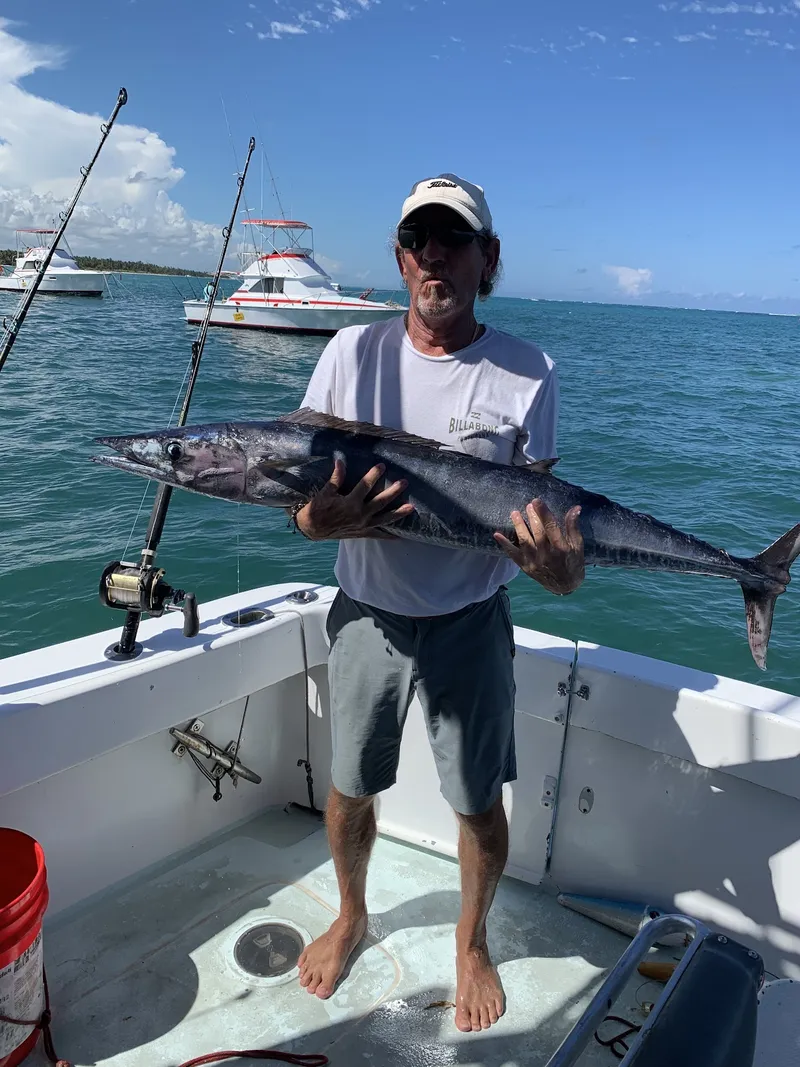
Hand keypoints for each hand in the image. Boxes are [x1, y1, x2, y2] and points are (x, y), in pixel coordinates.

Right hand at [294, 458, 414, 540]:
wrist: (312, 528)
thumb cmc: (318, 508)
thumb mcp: (326, 492)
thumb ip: (336, 478)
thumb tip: (340, 461)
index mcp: (350, 503)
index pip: (365, 486)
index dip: (374, 475)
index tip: (382, 466)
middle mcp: (359, 515)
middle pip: (380, 502)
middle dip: (393, 492)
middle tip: (404, 483)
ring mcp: (362, 525)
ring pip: (384, 519)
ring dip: (398, 513)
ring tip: (411, 507)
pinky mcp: (361, 533)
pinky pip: (378, 535)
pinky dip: (388, 535)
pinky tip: (399, 535)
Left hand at [494, 500, 584, 594]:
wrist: (565, 586)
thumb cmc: (573, 562)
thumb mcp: (577, 545)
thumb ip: (573, 526)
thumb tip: (575, 508)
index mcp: (561, 549)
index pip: (551, 527)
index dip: (544, 513)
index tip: (537, 501)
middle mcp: (547, 556)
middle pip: (537, 533)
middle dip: (532, 517)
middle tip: (528, 505)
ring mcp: (535, 562)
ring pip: (525, 542)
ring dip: (518, 526)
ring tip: (514, 513)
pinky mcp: (526, 567)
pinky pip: (513, 555)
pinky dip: (505, 545)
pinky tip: (497, 534)